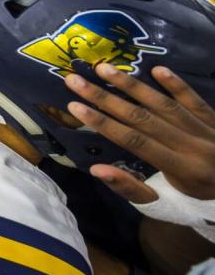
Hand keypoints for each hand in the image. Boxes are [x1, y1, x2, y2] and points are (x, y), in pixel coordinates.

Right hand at [65, 65, 214, 202]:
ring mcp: (208, 131)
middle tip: (75, 80)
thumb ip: (130, 188)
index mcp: (181, 169)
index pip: (134, 141)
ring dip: (133, 85)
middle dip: (106, 97)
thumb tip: (96, 168)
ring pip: (165, 104)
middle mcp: (195, 146)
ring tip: (105, 67)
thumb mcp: (162, 206)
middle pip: (143, 118)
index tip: (73, 105)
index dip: (102, 123)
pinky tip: (158, 68)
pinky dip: (178, 85)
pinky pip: (195, 100)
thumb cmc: (192, 205)